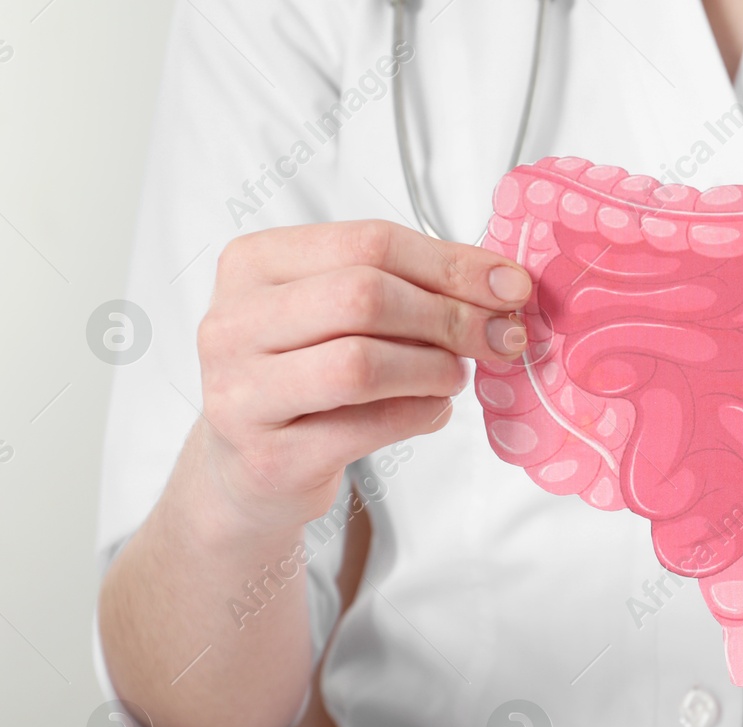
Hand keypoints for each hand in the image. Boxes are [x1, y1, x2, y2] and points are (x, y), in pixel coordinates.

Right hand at [193, 219, 533, 529]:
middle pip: (363, 296)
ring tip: (455, 375)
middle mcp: (232, 322)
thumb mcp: (336, 314)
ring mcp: (241, 393)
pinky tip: (433, 409)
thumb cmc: (305, 376)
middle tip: (500, 337)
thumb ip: (405, 287)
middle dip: (449, 315)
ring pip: (361, 362)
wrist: (247, 468)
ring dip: (433, 368)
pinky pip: (367, 426)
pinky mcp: (270, 457)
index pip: (367, 242)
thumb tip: (501, 285)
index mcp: (253, 263)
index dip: (451, 263)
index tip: (510, 286)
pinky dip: (420, 414)